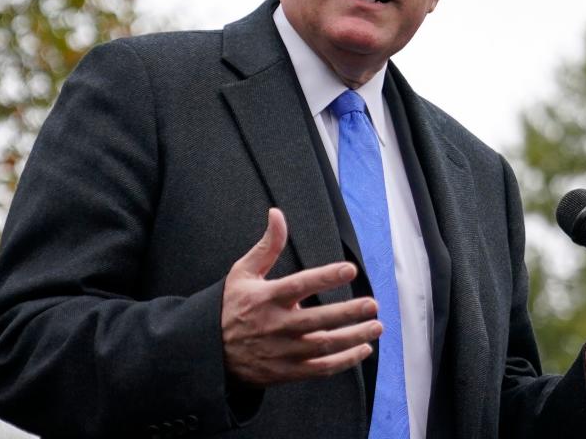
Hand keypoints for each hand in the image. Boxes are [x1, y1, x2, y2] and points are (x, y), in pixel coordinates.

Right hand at [221, 208, 381, 385]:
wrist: (210, 352)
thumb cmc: (231, 307)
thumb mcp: (242, 273)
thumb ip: (266, 246)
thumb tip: (277, 214)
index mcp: (266, 298)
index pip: (300, 284)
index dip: (326, 277)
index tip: (350, 269)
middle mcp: (275, 325)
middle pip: (318, 320)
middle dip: (348, 312)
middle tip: (373, 305)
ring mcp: (282, 351)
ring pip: (323, 345)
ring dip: (353, 337)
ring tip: (376, 326)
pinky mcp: (286, 371)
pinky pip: (320, 368)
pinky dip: (344, 361)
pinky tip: (362, 350)